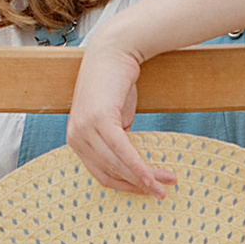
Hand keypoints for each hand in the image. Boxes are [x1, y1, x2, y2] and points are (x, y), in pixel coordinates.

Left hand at [66, 39, 174, 196]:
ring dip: (145, 177)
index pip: (101, 174)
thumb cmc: (115, 84)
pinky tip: (152, 176)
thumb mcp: (113, 119)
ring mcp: (85, 129)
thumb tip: (133, 167)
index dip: (127, 187)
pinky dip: (138, 166)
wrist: (113, 51)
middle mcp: (76, 137)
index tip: (148, 191)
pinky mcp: (99, 120)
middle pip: (111, 173)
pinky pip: (122, 151)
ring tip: (169, 181)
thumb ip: (117, 142)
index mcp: (76, 140)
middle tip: (163, 192)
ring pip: (118, 165)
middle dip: (140, 185)